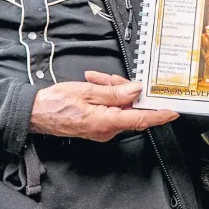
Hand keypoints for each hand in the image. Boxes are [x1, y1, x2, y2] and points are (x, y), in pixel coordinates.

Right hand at [29, 73, 178, 140]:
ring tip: (95, 79)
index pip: (140, 120)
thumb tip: (136, 90)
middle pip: (129, 108)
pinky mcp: (98, 125)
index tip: (174, 111)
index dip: (159, 115)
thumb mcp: (87, 91)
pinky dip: (106, 95)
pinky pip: (110, 108)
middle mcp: (107, 130)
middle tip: (107, 78)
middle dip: (124, 89)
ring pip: (120, 105)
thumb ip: (114, 92)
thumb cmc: (56, 103)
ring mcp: (102, 129)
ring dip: (112, 89)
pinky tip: (94, 84)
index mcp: (106, 122)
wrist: (34, 113)